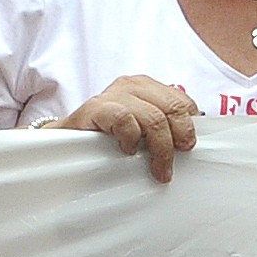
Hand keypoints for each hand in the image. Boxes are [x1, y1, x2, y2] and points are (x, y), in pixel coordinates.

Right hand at [61, 73, 199, 179]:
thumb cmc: (107, 139)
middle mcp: (132, 85)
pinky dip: (131, 138)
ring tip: (158, 170)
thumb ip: (164, 128)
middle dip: (180, 138)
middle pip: (173, 107)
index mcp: (147, 87)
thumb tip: (190, 142)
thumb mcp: (141, 130)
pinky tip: (127, 150)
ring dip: (160, 149)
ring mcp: (114, 94)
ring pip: (154, 117)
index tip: (187, 149)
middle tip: (173, 164)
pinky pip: (125, 119)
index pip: (182, 101)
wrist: (65, 142)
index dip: (190, 127)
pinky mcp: (96, 107)